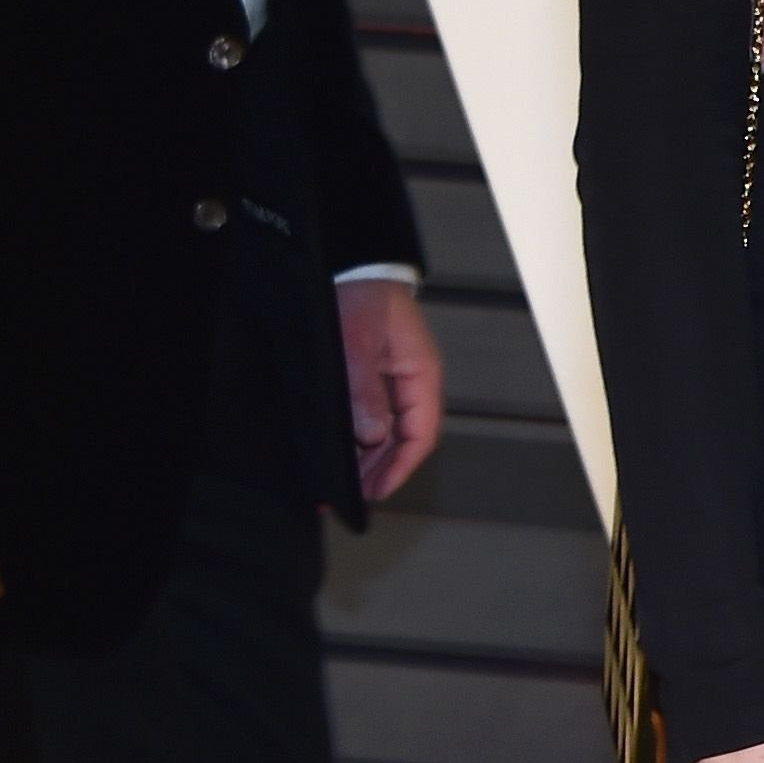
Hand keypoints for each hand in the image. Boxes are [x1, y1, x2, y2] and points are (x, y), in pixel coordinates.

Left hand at [338, 274, 444, 501]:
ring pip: (387, 432)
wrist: (350, 267)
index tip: (376, 490)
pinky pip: (372, 417)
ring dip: (367, 458)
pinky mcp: (374, 378)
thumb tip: (372, 435)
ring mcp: (394, 382)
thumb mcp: (358, 344)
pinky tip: (341, 452)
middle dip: (379, 470)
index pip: (420, 434)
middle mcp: (412, 384)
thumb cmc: (361, 297)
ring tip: (342, 482)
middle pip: (403, 440)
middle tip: (350, 495)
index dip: (400, 467)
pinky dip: (358, 438)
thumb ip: (365, 390)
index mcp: (421, 376)